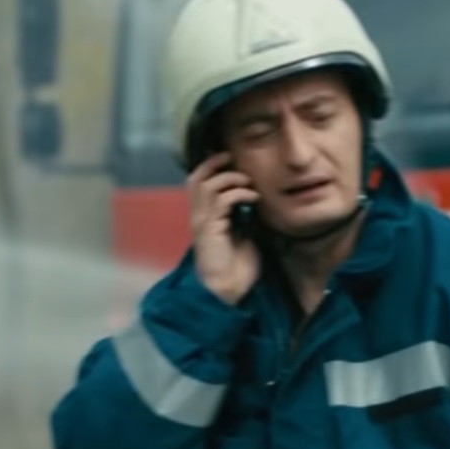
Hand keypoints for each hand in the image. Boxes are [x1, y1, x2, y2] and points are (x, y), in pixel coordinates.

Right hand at [187, 151, 260, 304]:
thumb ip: (242, 215)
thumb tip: (254, 197)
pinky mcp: (209, 230)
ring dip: (230, 178)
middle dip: (213, 163)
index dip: (211, 167)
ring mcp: (201, 223)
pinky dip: (239, 194)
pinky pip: (221, 201)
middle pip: (195, 178)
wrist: (229, 291)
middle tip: (232, 157)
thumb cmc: (238, 268)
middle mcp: (197, 217)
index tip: (232, 161)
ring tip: (248, 182)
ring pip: (207, 185)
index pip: (198, 183)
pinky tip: (253, 198)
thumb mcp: (243, 234)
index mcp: (203, 217)